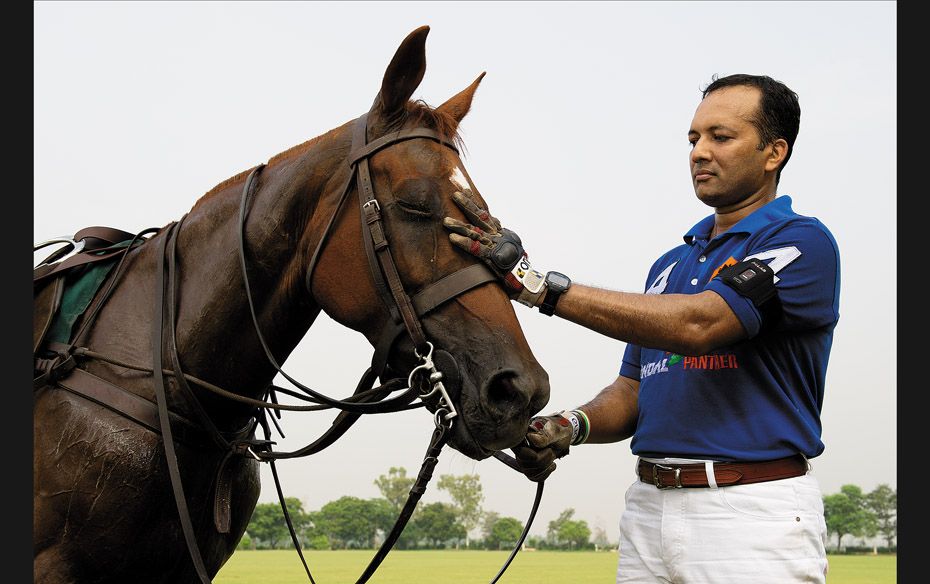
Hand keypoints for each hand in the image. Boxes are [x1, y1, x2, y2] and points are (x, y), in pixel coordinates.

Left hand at [443, 189, 545, 305]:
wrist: (525, 277)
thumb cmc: (515, 263)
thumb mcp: (508, 245)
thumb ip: (498, 236)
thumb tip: (494, 227)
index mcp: (500, 231)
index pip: (485, 212)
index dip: (474, 201)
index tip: (464, 190)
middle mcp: (497, 234)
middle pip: (480, 216)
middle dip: (467, 204)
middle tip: (455, 195)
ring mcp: (494, 244)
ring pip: (474, 231)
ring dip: (459, 226)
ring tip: (446, 221)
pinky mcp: (491, 257)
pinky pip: (475, 248)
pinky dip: (464, 243)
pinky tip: (452, 238)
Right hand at [508, 413, 572, 481]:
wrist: (564, 435)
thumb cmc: (559, 429)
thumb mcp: (556, 431)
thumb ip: (545, 436)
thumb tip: (531, 438)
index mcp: (523, 434)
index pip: (517, 449)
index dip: (529, 454)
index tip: (547, 450)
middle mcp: (521, 446)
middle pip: (522, 462)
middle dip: (541, 461)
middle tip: (552, 452)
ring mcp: (524, 457)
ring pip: (528, 471)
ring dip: (544, 468)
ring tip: (552, 458)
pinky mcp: (530, 465)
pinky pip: (532, 476)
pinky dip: (544, 475)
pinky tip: (551, 466)